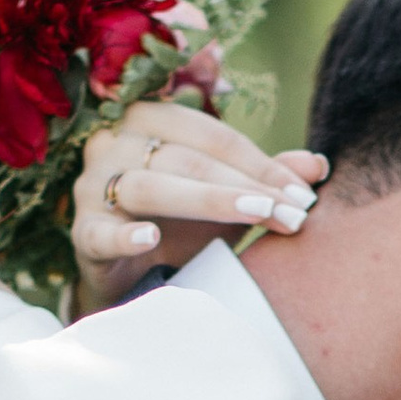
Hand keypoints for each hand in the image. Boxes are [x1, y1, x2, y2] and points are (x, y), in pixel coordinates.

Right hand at [73, 109, 324, 308]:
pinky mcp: (81, 234)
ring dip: (207, 201)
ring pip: (148, 185)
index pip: (212, 135)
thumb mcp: (227, 199)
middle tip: (293, 213)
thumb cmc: (181, 226)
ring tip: (256, 216)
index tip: (305, 194)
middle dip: (245, 186)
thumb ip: (266, 178)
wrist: (132, 278)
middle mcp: (115, 143)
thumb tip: (319, 165)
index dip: (261, 164)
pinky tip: (150, 238)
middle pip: (186, 158)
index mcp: (150, 121)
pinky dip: (124, 234)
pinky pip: (99, 231)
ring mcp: (92, 188)